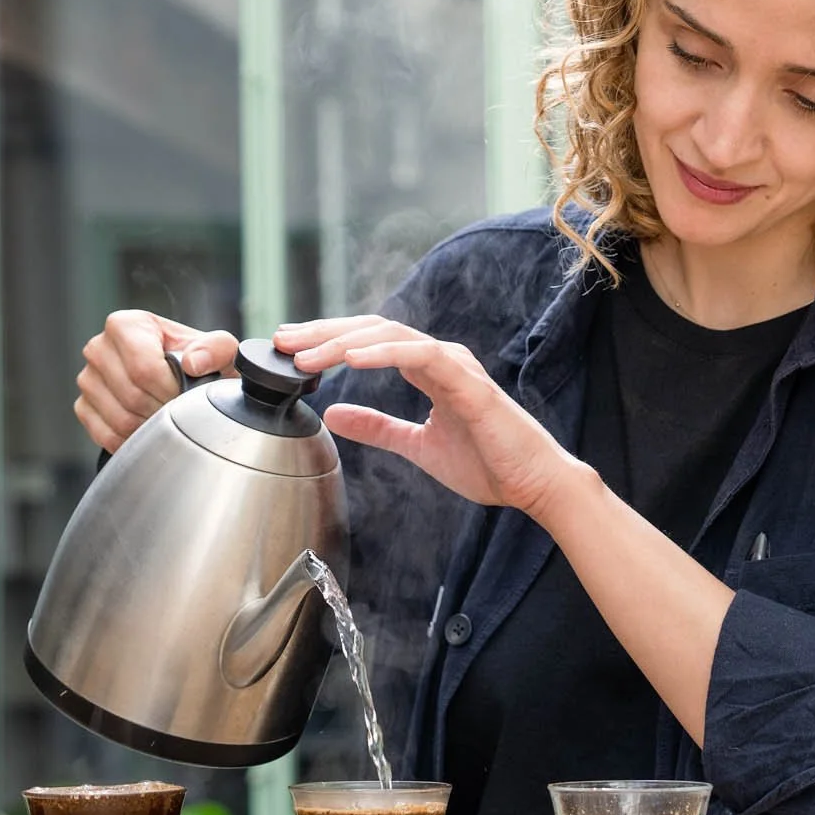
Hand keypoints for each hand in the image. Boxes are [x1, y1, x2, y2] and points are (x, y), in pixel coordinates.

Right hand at [74, 311, 239, 453]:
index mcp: (127, 325)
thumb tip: (193, 363)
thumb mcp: (219, 349)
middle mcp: (100, 347)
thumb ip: (216, 348)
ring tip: (166, 417)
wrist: (184, 380)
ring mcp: (88, 378)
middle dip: (162, 410)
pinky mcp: (84, 406)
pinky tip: (148, 429)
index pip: (142, 367)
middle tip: (179, 409)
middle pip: (131, 395)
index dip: (168, 389)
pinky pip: (106, 435)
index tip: (184, 394)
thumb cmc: (198, 362)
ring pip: (119, 418)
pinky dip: (132, 440)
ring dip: (149, 427)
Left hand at [278, 316, 593, 517]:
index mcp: (428, 369)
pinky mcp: (467, 383)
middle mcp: (439, 358)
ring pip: (390, 336)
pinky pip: (420, 356)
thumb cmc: (487, 464)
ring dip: (343, 343)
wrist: (532, 485)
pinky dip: (383, 353)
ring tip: (306, 356)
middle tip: (282, 341)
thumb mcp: (417, 446)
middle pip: (372, 329)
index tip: (289, 348)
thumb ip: (378, 427)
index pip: (369, 340)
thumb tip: (332, 413)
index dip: (327, 340)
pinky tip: (351, 359)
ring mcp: (454, 365)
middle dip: (324, 333)